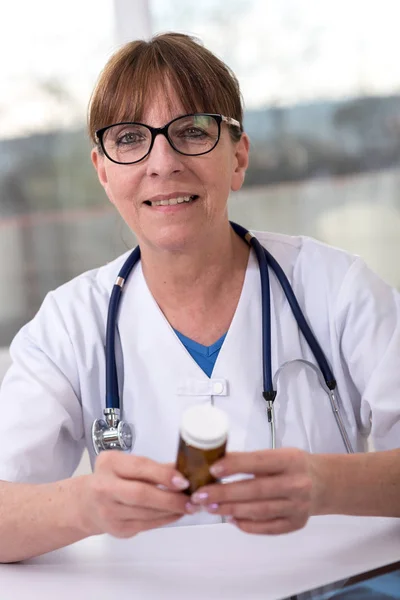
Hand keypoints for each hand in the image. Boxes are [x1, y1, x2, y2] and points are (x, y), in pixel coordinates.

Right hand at [81, 451, 190, 537]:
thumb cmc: (112, 478)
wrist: (85, 503)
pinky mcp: (117, 529)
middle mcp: (105, 487)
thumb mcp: (126, 464)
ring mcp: (109, 511)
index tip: (184, 480)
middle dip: (170, 498)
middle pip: (141, 494)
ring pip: (146, 513)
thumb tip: (183, 469)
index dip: (163, 475)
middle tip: (191, 499)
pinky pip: (146, 525)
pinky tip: (176, 513)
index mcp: (109, 463)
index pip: (139, 467)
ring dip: (172, 510)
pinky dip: (165, 519)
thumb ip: (153, 467)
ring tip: (189, 506)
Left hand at [188, 448, 316, 534]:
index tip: (213, 469)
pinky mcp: (296, 524)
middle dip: (225, 493)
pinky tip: (231, 519)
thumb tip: (216, 464)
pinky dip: (247, 524)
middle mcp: (296, 483)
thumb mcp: (278, 454)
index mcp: (290, 460)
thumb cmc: (293, 466)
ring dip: (231, 510)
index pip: (259, 462)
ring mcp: (298, 506)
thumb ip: (252, 460)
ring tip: (210, 507)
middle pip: (256, 490)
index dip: (235, 465)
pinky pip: (267, 527)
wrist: (323, 484)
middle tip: (201, 495)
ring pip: (259, 510)